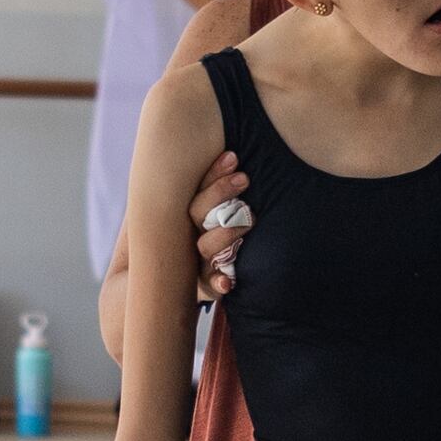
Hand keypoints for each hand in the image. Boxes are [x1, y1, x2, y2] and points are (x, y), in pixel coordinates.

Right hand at [187, 145, 250, 299]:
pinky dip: (219, 282)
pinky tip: (227, 282)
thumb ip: (222, 192)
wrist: (190, 283)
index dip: (214, 173)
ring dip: (227, 231)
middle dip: (220, 192)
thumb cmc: (213, 237)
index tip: (232, 156)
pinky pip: (211, 283)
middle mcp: (191, 234)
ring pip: (206, 244)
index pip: (199, 188)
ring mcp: (198, 259)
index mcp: (191, 214)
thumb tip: (235, 156)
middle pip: (198, 211)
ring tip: (251, 219)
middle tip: (244, 178)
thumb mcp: (214, 211)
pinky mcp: (208, 284)